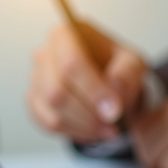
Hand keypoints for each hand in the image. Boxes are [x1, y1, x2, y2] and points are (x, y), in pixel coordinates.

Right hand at [28, 22, 147, 142]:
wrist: (109, 82)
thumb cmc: (116, 67)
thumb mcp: (133, 63)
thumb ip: (127, 73)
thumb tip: (114, 88)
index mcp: (68, 34)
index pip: (71, 64)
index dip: (93, 91)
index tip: (115, 111)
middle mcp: (46, 54)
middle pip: (58, 92)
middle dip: (89, 115)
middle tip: (114, 125)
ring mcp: (37, 79)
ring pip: (53, 113)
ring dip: (84, 127)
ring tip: (108, 129)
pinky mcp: (35, 101)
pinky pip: (48, 124)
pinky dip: (74, 132)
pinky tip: (92, 129)